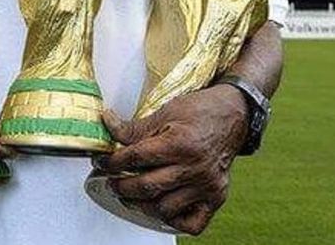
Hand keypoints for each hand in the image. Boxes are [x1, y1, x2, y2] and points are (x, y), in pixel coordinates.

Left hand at [95, 85, 247, 234]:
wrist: (233, 114)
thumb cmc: (200, 110)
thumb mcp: (165, 112)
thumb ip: (136, 127)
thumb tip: (108, 124)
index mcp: (180, 144)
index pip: (136, 158)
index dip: (113, 161)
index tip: (102, 162)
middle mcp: (195, 168)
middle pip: (148, 186)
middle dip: (122, 186)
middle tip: (111, 181)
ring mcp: (207, 186)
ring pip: (165, 208)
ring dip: (142, 204)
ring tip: (131, 195)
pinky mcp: (216, 196)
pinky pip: (193, 223)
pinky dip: (174, 221)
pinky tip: (161, 208)